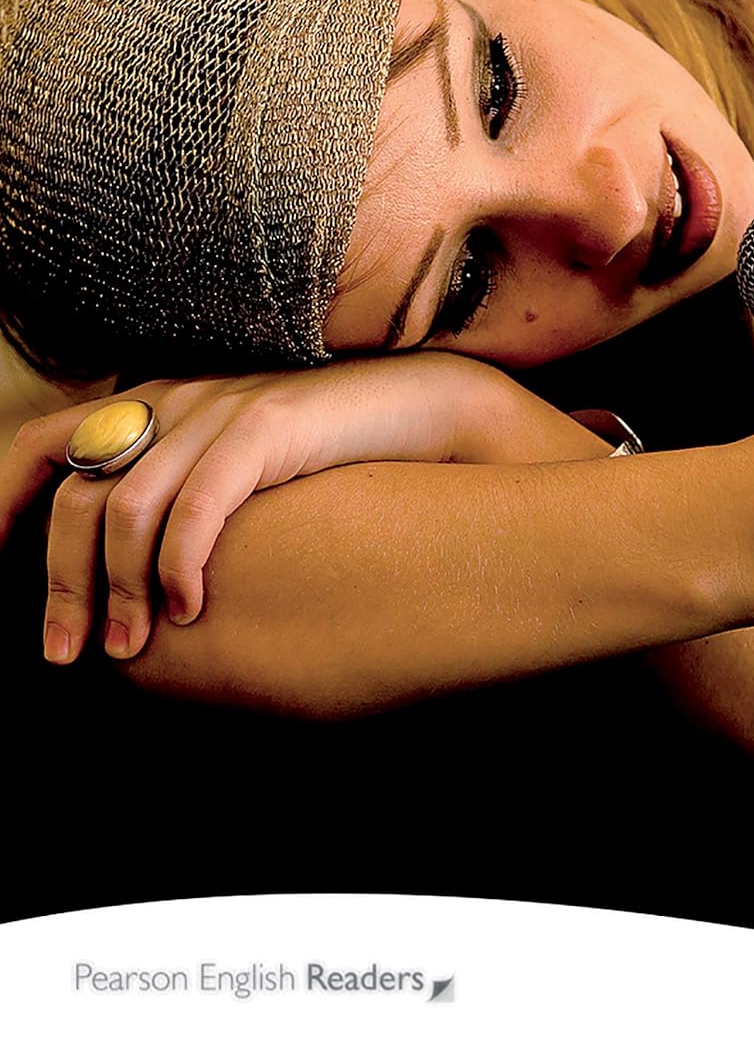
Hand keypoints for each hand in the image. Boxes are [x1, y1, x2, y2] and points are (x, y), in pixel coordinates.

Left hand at [0, 353, 606, 664]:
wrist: (416, 408)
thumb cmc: (321, 459)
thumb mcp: (231, 475)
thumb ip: (176, 503)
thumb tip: (123, 581)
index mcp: (149, 406)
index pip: (41, 445)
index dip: (4, 505)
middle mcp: (170, 400)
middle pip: (74, 493)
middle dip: (60, 582)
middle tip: (64, 651)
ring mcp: (216, 409)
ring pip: (123, 505)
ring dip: (116, 588)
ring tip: (127, 648)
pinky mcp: (265, 424)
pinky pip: (199, 502)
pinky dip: (180, 563)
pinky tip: (191, 610)